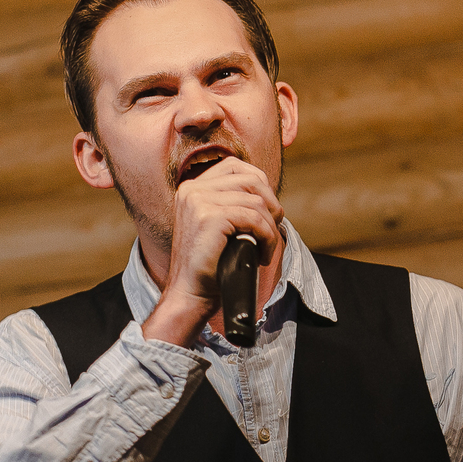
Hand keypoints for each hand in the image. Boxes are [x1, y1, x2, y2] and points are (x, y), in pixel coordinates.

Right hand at [142, 154, 283, 346]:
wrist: (189, 295)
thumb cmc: (208, 267)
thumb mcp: (218, 227)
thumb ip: (232, 205)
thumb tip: (268, 197)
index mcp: (192, 189)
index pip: (235, 166)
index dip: (260, 184)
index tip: (267, 211)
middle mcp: (192, 190)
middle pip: (250, 178)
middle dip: (271, 203)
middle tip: (273, 229)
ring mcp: (199, 201)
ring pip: (256, 200)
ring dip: (270, 226)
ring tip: (266, 248)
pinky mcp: (210, 218)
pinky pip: (254, 218)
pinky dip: (267, 236)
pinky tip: (263, 254)